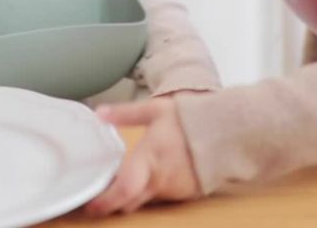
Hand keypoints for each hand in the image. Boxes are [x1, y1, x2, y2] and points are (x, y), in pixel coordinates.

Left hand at [85, 96, 200, 214]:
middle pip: (130, 201)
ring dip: (136, 192)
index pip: (124, 190)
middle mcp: (160, 180)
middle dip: (115, 199)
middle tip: (105, 190)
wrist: (225, 130)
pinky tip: (155, 173)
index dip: (105, 202)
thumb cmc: (188, 118)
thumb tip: (99, 113)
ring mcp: (174, 190)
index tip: (91, 205)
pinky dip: (154, 188)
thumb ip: (125, 113)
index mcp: (149, 160)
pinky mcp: (186, 194)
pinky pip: (163, 196)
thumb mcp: (155, 110)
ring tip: (129, 176)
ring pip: (146, 199)